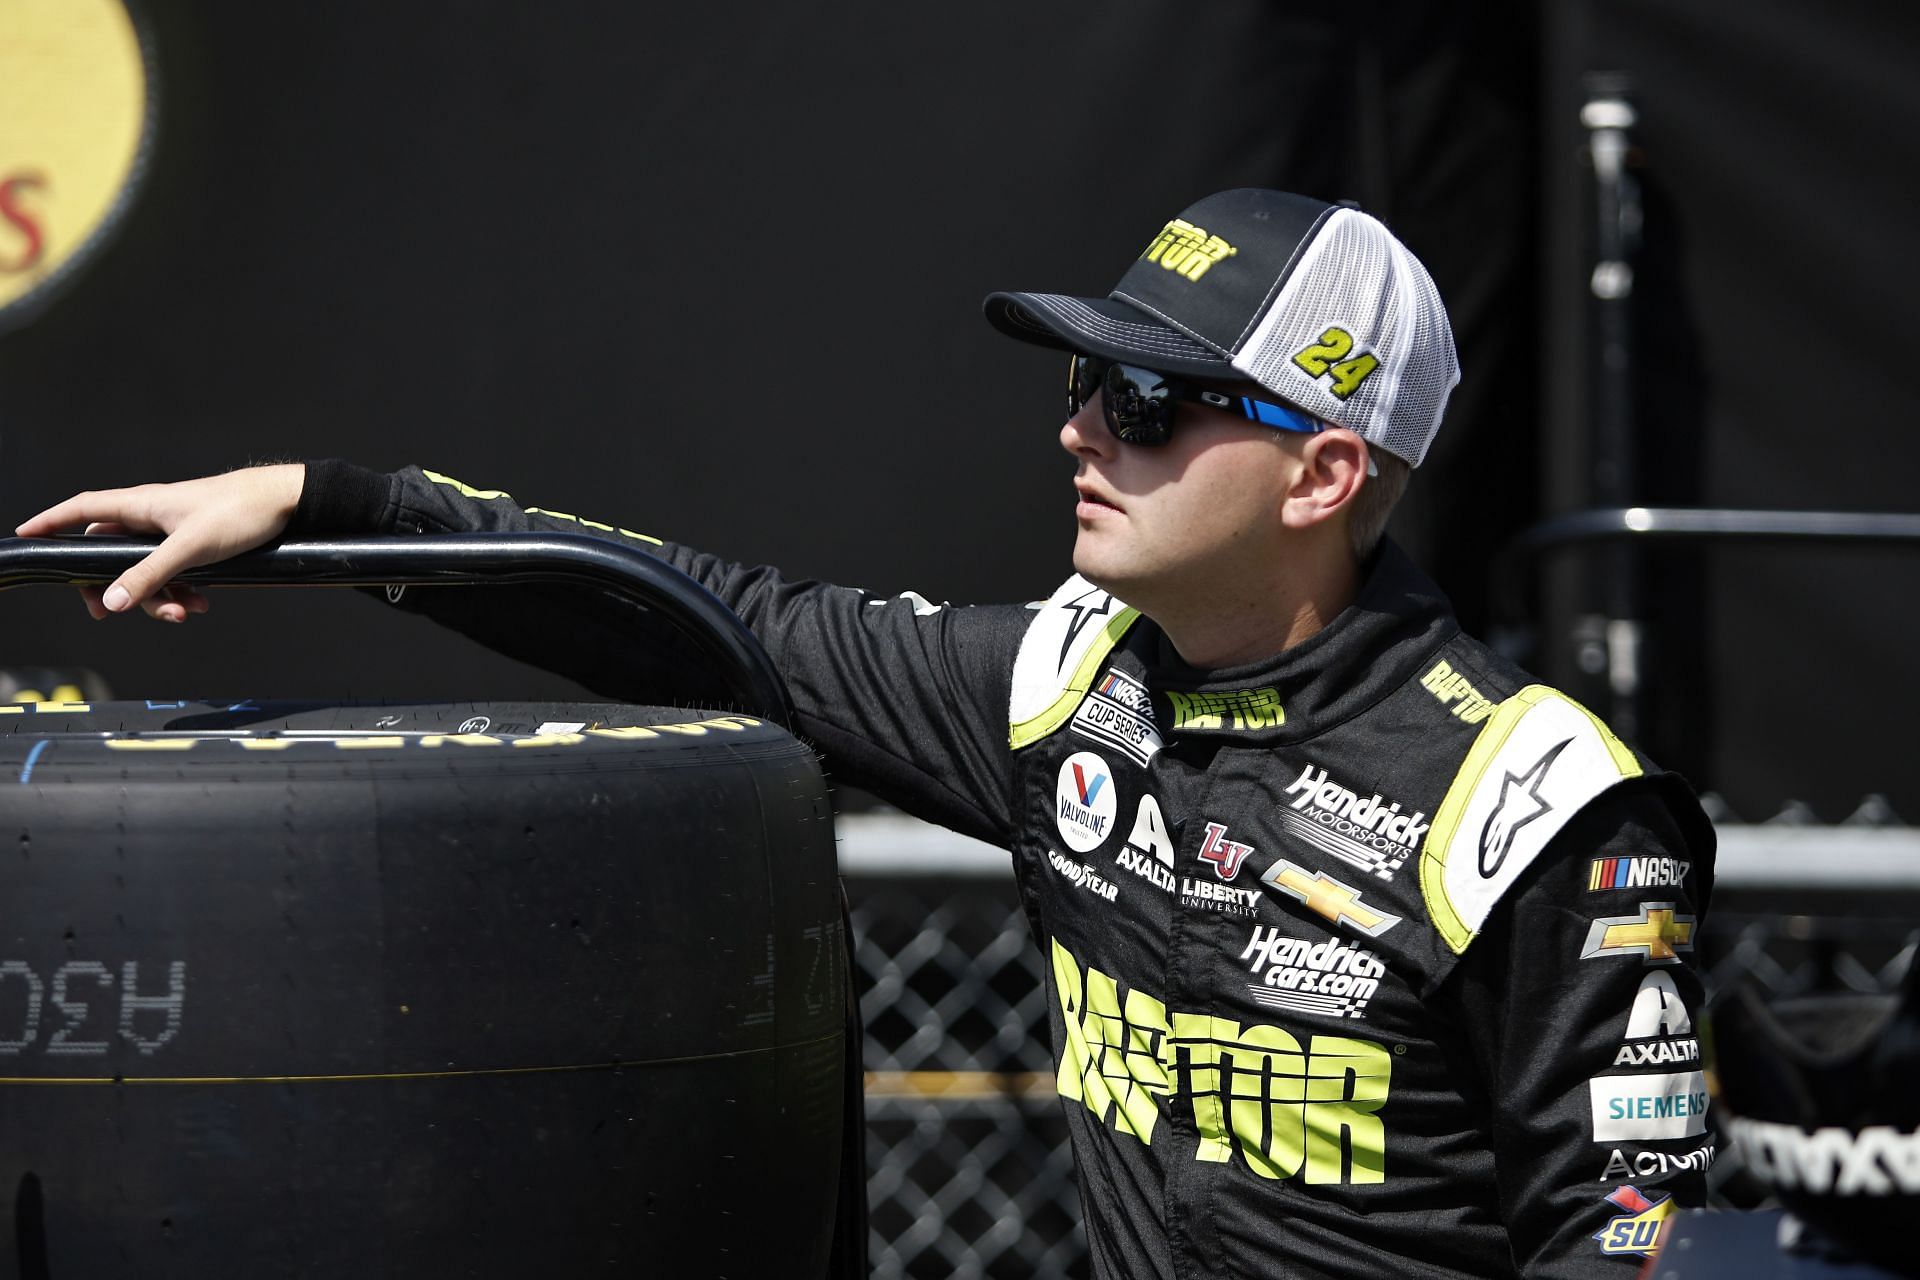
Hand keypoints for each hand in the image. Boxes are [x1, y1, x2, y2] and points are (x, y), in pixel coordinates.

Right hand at [14, 464, 306, 622]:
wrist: (286, 504)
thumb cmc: (239, 512)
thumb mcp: (190, 549)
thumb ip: (149, 575)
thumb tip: (113, 601)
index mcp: (141, 504)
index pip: (81, 509)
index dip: (51, 522)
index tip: (26, 536)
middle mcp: (150, 515)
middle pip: (109, 551)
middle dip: (112, 585)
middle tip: (108, 613)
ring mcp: (172, 530)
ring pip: (144, 568)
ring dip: (157, 595)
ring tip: (184, 611)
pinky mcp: (194, 543)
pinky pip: (172, 571)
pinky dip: (180, 590)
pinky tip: (200, 604)